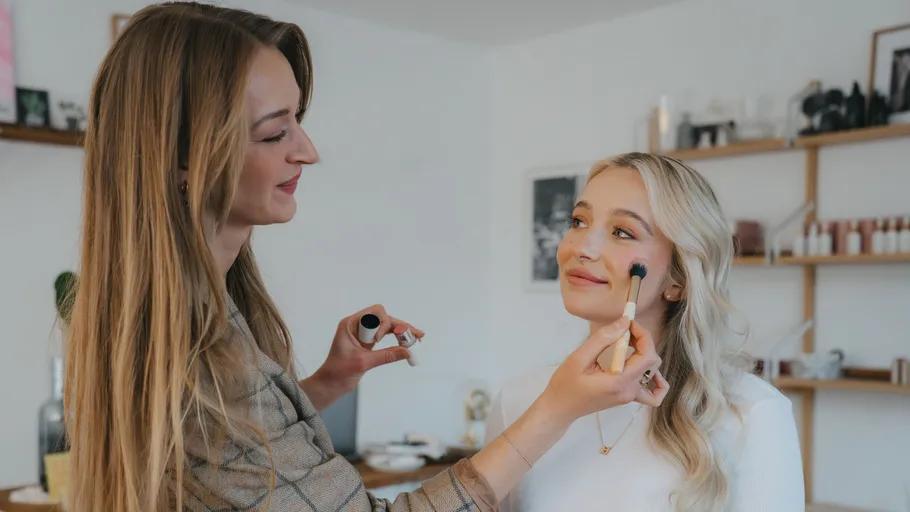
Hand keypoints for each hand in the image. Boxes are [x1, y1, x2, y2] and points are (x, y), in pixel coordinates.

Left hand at [310, 304, 424, 394]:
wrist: (329, 385)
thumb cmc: (337, 373)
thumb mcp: (363, 363)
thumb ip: (386, 356)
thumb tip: (406, 351)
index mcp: (350, 324)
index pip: (374, 314)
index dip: (383, 324)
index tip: (380, 340)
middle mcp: (357, 326)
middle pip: (384, 318)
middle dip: (399, 326)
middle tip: (415, 336)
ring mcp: (363, 334)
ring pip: (387, 326)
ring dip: (401, 332)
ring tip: (416, 340)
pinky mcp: (367, 343)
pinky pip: (385, 336)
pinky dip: (396, 340)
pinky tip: (406, 344)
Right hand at [539, 317, 668, 424]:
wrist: (560, 408)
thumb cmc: (565, 384)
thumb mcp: (579, 358)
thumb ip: (603, 339)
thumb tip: (624, 323)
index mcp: (619, 381)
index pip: (647, 356)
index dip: (643, 335)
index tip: (628, 323)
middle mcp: (629, 391)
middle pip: (651, 362)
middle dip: (642, 341)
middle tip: (623, 331)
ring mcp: (629, 396)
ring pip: (653, 374)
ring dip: (646, 355)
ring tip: (630, 346)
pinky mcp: (626, 398)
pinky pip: (652, 395)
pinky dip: (655, 382)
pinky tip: (645, 371)